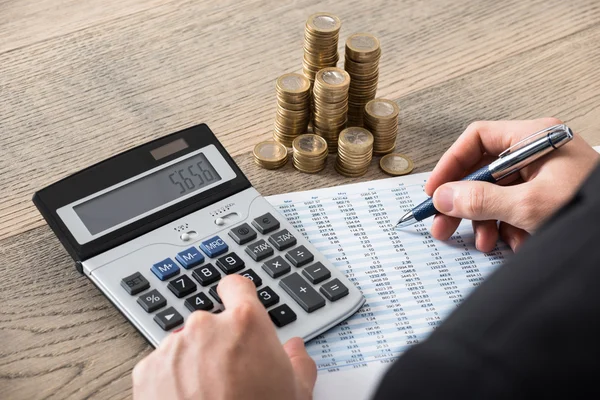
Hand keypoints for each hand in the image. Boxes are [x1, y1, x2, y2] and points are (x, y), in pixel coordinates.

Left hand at [132, 275, 316, 399]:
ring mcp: (173, 347)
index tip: (237, 303)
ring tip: (208, 392)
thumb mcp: (295, 392)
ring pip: (186, 343)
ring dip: (194, 360)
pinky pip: (161, 365)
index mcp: (245, 323)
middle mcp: (206, 327)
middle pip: (211, 321)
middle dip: (218, 341)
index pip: (236, 286)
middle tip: (230, 372)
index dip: (238, 295)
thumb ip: (298, 361)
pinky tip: (187, 399)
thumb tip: (296, 350)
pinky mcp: (147, 370)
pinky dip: (170, 378)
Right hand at [425, 118, 598, 251]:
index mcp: (533, 138)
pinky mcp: (546, 195)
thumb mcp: (528, 205)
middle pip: (483, 170)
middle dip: (463, 201)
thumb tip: (443, 197)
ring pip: (496, 192)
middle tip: (442, 223)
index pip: (477, 139)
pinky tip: (509, 243)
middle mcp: (535, 152)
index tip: (435, 190)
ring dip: (484, 219)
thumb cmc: (589, 207)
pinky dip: (506, 226)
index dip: (451, 163)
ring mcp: (541, 174)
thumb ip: (481, 201)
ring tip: (482, 241)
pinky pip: (513, 206)